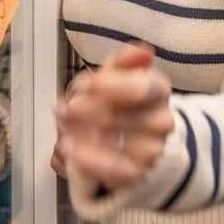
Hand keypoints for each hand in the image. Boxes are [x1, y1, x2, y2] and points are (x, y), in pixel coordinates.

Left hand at [53, 43, 174, 190]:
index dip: (109, 85)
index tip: (83, 84)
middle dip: (83, 110)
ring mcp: (151, 149)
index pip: (142, 88)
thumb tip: (143, 50)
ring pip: (112, 139)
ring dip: (80, 133)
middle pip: (119, 113)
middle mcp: (162, 121)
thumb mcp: (121, 78)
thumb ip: (125, 62)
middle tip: (62, 110)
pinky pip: (112, 169)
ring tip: (63, 131)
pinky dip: (87, 159)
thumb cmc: (124, 105)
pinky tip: (69, 151)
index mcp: (158, 91)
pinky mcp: (136, 173)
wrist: (137, 144)